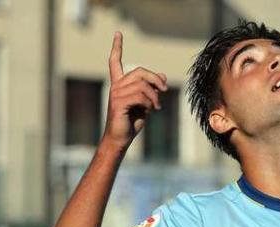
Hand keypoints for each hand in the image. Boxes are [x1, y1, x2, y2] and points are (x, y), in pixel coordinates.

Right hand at [102, 32, 168, 150]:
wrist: (120, 138)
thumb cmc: (132, 121)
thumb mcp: (146, 103)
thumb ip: (152, 89)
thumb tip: (162, 75)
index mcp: (119, 84)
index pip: (115, 61)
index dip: (117, 47)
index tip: (118, 33)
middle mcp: (116, 86)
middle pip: (140, 72)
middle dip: (156, 79)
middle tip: (164, 90)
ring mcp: (116, 93)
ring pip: (143, 85)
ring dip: (155, 96)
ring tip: (156, 106)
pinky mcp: (118, 102)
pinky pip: (140, 95)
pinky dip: (150, 102)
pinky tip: (151, 110)